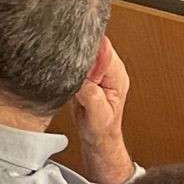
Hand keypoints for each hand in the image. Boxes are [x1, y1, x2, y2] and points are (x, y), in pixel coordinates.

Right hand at [71, 36, 135, 183]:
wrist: (98, 139)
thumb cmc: (102, 130)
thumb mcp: (97, 114)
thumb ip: (90, 92)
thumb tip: (80, 76)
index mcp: (117, 75)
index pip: (104, 48)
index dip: (87, 46)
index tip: (74, 51)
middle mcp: (110, 69)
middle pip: (93, 44)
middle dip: (77, 49)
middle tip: (67, 62)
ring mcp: (99, 70)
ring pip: (83, 50)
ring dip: (72, 56)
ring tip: (67, 70)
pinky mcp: (88, 73)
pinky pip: (78, 59)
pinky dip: (69, 63)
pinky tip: (66, 71)